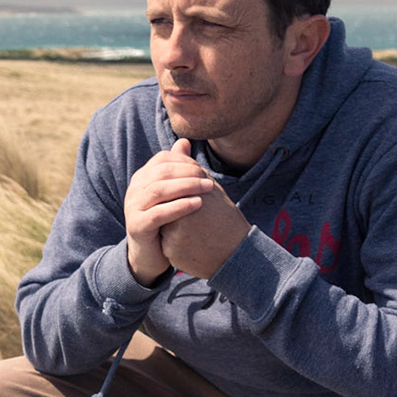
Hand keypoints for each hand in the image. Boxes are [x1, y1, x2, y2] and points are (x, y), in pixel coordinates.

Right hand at [122, 140, 213, 282]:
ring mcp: (132, 208)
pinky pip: (159, 213)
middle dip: (188, 173)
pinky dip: (179, 207)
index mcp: (141, 178)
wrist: (149, 254)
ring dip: (186, 187)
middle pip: (161, 173)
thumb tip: (185, 142)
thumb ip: (176, 169)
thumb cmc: (164, 222)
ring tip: (208, 189)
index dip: (184, 162)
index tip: (204, 169)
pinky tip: (198, 204)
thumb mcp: (171, 194)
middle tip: (209, 179)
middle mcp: (134, 190)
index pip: (162, 160)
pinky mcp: (137, 226)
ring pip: (159, 191)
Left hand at [158, 147, 249, 278]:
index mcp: (190, 195)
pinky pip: (162, 242)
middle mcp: (179, 213)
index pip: (169, 187)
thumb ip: (191, 167)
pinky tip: (190, 245)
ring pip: (161, 224)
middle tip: (193, 220)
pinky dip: (172, 243)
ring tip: (193, 232)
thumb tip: (180, 143)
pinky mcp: (170, 251)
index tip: (196, 204)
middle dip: (172, 210)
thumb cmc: (223, 217)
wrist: (235, 253)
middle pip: (162, 204)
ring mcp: (173, 234)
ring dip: (171, 226)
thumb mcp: (211, 187)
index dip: (179, 194)